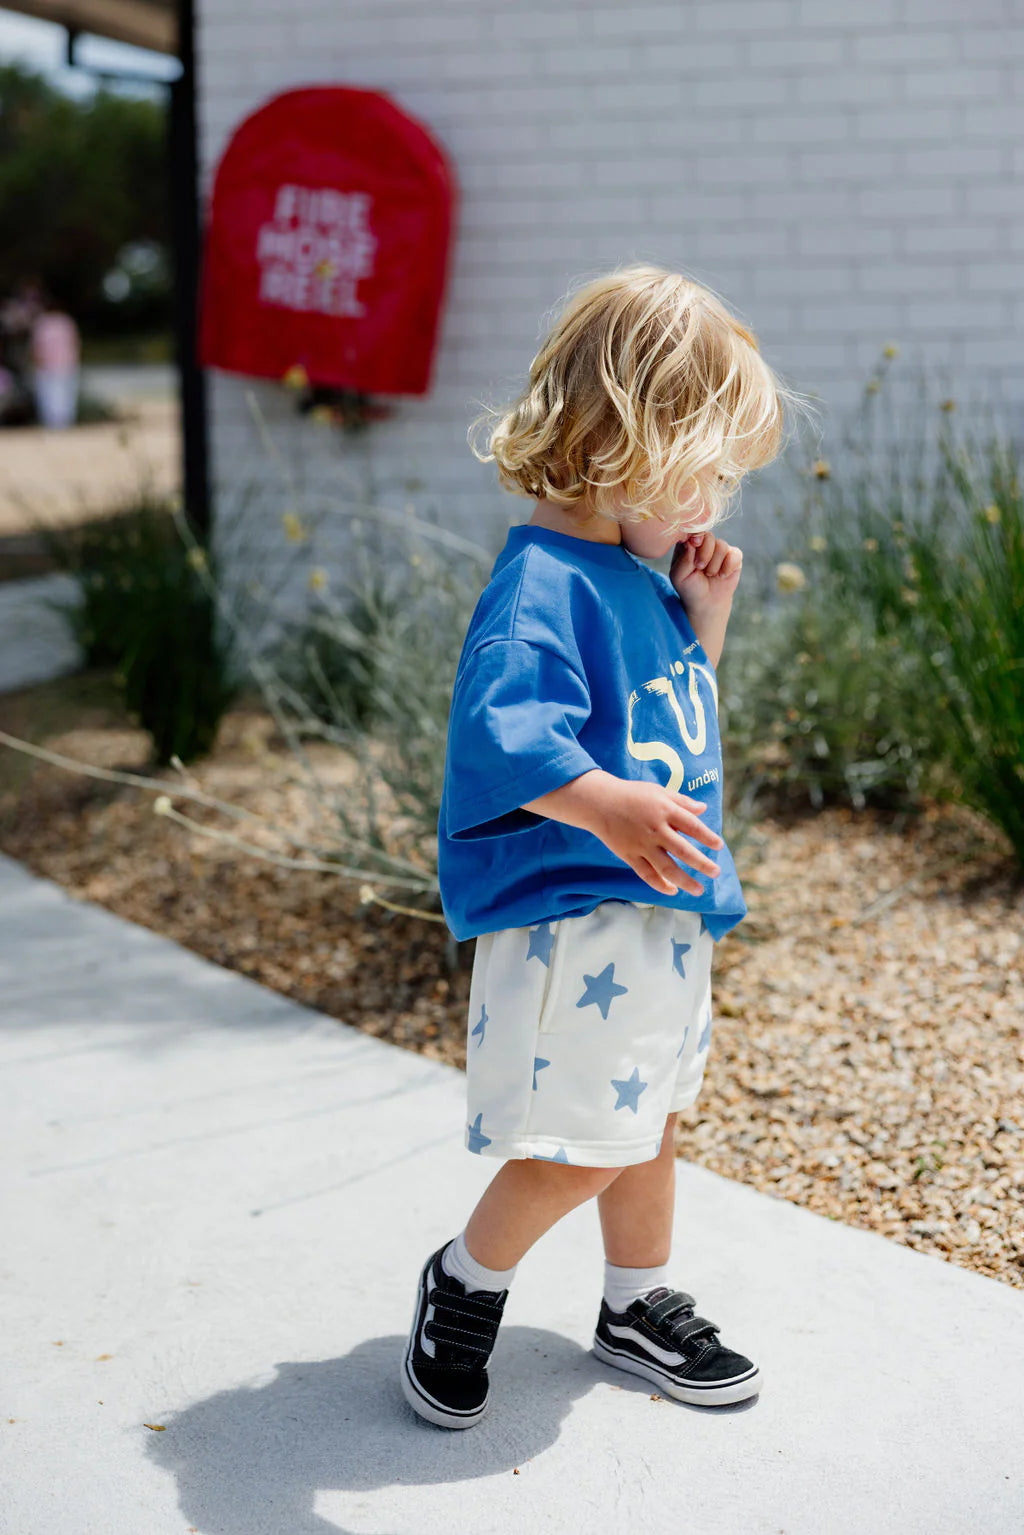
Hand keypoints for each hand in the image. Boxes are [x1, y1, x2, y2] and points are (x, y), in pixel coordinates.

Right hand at [583, 777, 723, 896]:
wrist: (599, 802)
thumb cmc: (632, 794)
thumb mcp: (659, 791)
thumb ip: (682, 801)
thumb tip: (703, 809)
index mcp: (665, 810)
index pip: (692, 826)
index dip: (707, 837)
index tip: (719, 846)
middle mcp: (655, 829)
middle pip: (683, 850)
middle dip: (702, 863)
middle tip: (716, 872)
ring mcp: (642, 844)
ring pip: (666, 867)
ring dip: (685, 881)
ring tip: (699, 890)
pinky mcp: (629, 855)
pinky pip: (646, 874)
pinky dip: (660, 885)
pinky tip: (672, 890)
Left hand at [669, 530, 742, 611]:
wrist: (706, 602)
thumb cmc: (689, 588)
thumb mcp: (679, 576)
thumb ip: (683, 558)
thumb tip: (691, 541)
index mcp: (688, 544)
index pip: (693, 530)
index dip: (696, 535)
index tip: (695, 544)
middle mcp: (704, 543)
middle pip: (709, 536)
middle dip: (705, 553)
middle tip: (700, 567)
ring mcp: (720, 549)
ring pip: (721, 546)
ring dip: (714, 564)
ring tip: (709, 574)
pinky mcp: (734, 556)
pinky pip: (734, 555)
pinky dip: (727, 567)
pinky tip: (721, 576)